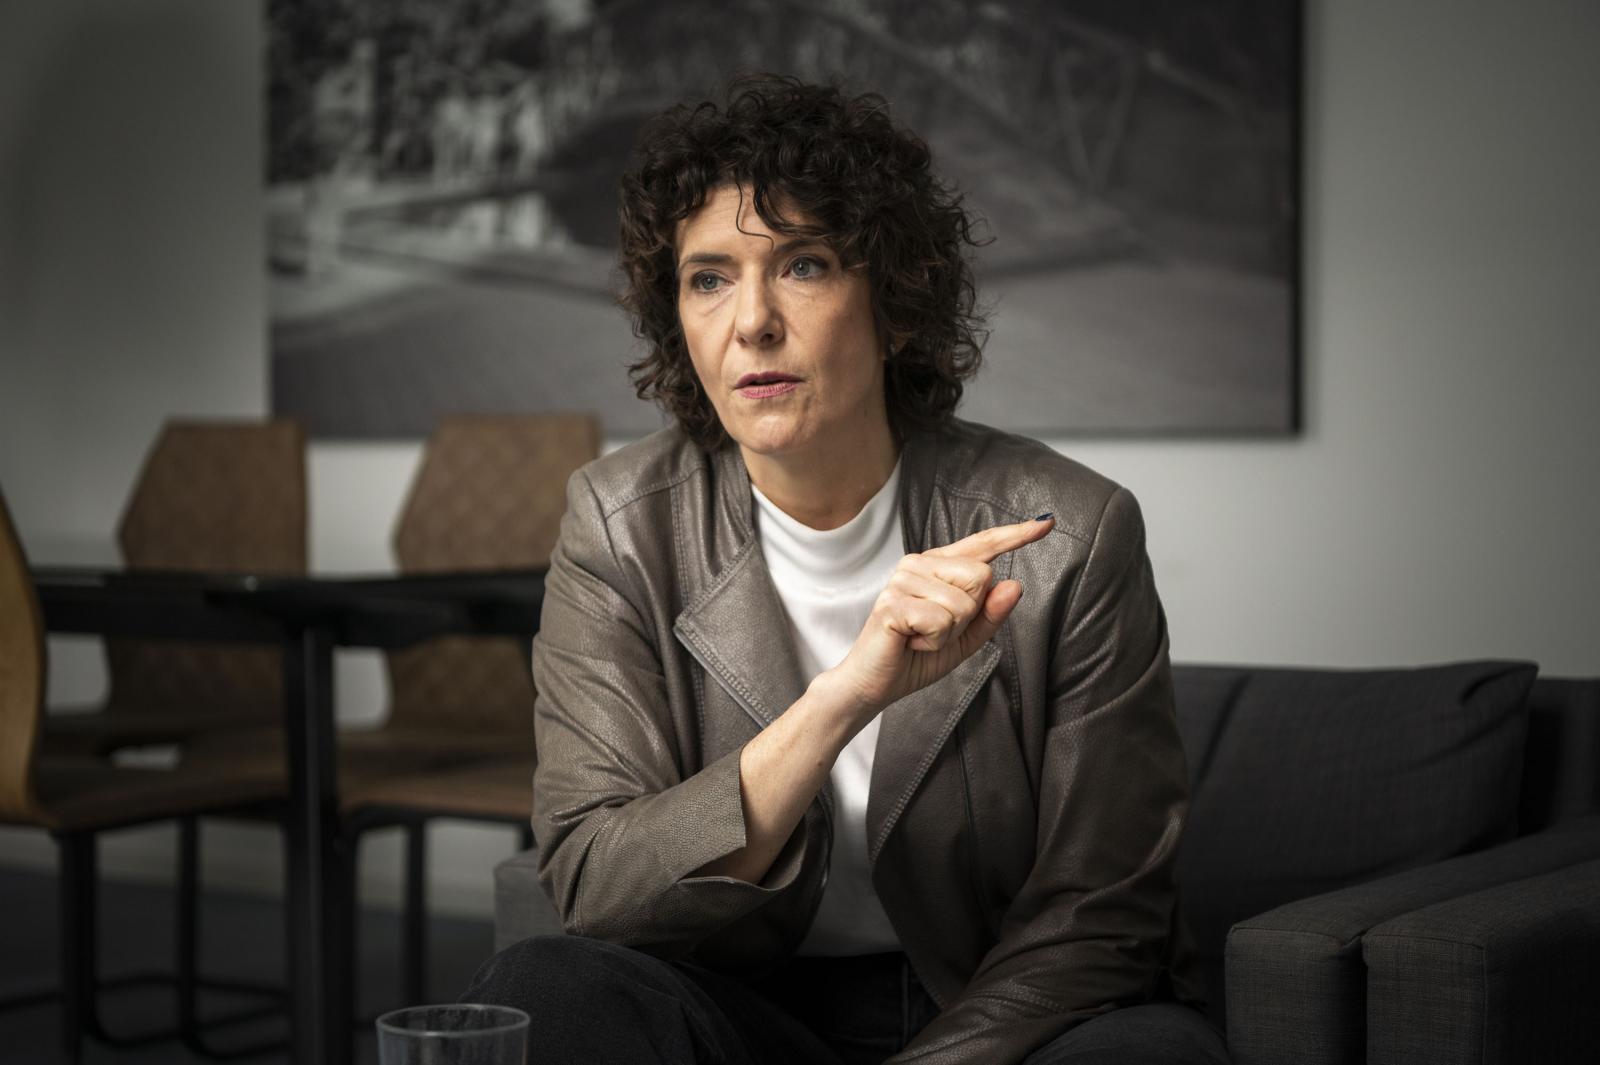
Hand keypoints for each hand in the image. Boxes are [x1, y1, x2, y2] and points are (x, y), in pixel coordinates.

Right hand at [826, 516, 1054, 717]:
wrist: (876, 684)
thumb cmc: (917, 657)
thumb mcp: (966, 638)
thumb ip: (991, 613)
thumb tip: (1014, 584)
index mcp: (937, 567)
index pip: (982, 545)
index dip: (1014, 535)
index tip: (1046, 523)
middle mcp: (918, 564)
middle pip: (981, 576)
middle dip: (969, 615)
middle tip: (936, 630)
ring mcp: (902, 580)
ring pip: (963, 603)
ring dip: (949, 633)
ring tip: (921, 637)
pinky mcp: (893, 602)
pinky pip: (941, 620)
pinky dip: (934, 641)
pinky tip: (911, 642)